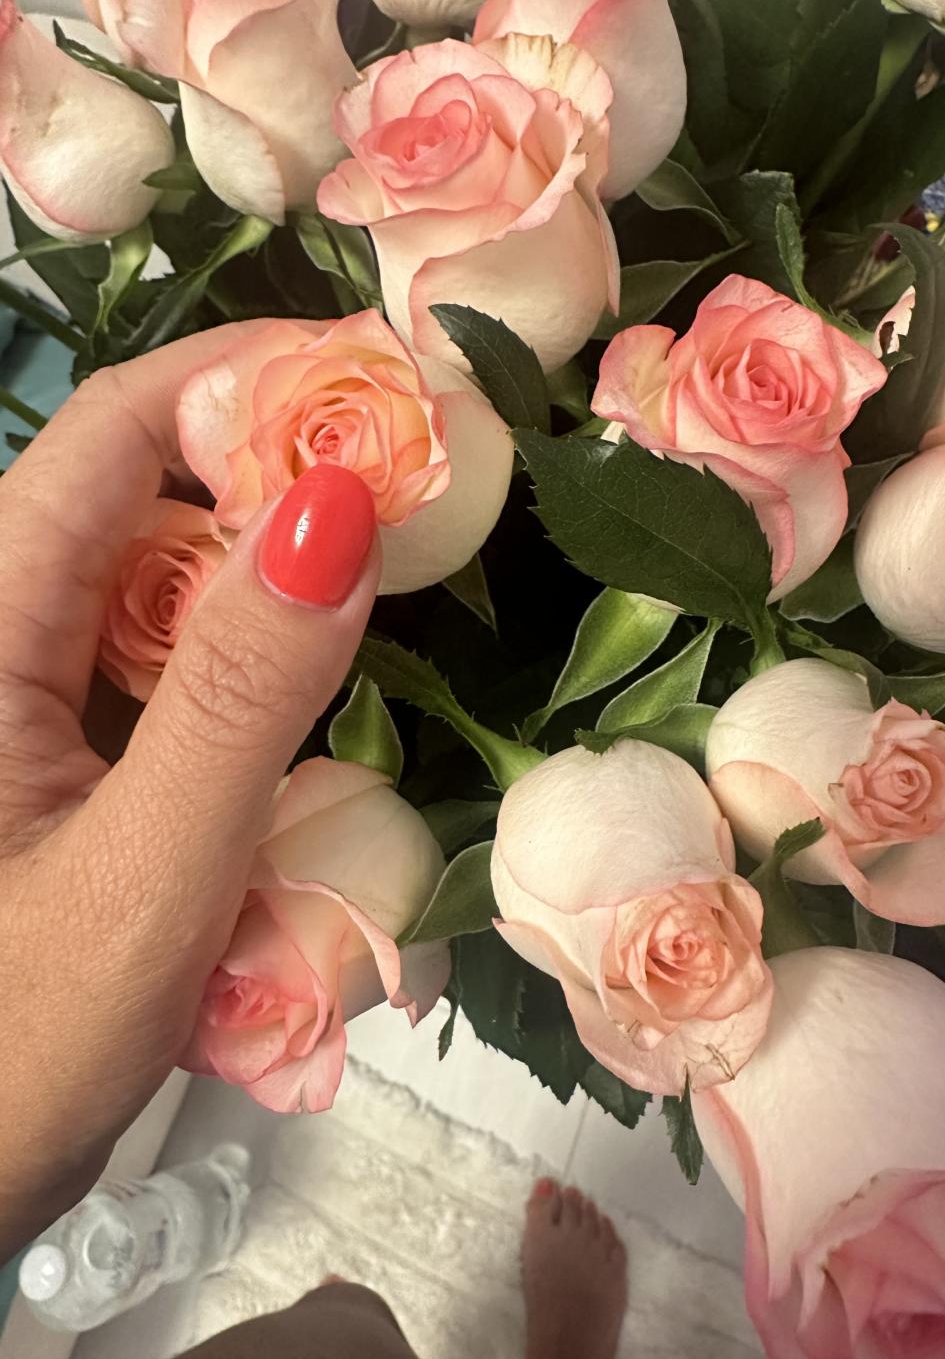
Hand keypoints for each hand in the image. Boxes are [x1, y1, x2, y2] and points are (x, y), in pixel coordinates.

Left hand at [0, 327, 379, 1258]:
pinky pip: (170, 674)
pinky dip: (254, 664)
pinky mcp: (67, 762)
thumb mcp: (146, 871)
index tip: (382, 378)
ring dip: (275, 574)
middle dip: (279, 475)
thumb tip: (340, 501)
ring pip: (164, 588)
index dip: (237, 381)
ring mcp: (32, 705)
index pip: (105, 438)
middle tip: (425, 485)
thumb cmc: (15, 1044)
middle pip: (142, 498)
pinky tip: (324, 694)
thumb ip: (241, 693)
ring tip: (399, 571)